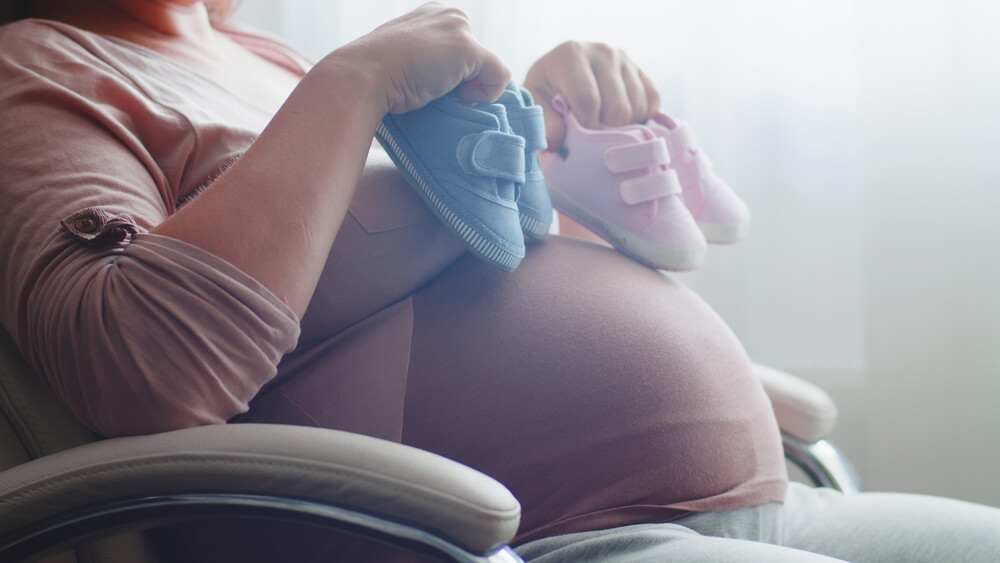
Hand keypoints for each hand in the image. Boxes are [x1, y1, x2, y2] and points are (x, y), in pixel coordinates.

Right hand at [334, 2, 510, 114]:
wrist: (365, 76)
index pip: (462, 52)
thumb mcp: (406, 58)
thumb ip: (430, 60)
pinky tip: (456, 97)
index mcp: (434, 14)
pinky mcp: (468, 49)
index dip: (451, 74)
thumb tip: (451, 84)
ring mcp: (459, 29)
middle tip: (430, 87)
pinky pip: (499, 77)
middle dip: (461, 81)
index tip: (425, 80)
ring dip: (468, 90)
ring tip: (437, 90)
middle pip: (478, 60)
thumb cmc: (379, 75)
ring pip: (489, 70)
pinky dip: (485, 95)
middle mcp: (450, 14)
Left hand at [524, 41, 660, 149]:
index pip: (588, 99)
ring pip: (638, 108)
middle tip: (590, 134)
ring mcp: (625, 60)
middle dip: (605, 131)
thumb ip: (543, 123)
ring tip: (602, 124)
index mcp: (571, 54)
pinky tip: (620, 118)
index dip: (586, 128)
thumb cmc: (546, 90)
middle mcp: (602, 52)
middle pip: (618, 108)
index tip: (579, 142)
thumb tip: (556, 142)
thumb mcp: (535, 102)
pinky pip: (653, 102)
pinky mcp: (641, 70)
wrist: (560, 72)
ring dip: (623, 126)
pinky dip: (640, 117)